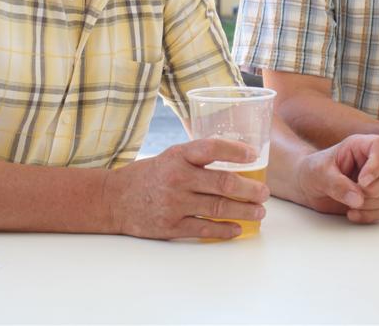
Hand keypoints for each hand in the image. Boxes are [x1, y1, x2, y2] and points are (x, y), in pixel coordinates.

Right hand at [106, 139, 269, 239]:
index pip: (211, 148)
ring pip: (219, 208)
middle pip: (223, 183)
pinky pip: (205, 228)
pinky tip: (238, 228)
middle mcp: (177, 178)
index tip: (254, 154)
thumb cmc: (149, 175)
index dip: (235, 151)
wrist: (114, 199)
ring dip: (245, 210)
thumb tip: (237, 156)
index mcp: (178, 156)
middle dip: (250, 189)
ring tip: (259, 211)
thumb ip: (197, 157)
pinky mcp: (171, 226)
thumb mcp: (170, 156)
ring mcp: (174, 204)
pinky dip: (225, 230)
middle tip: (264, 192)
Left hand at [297, 135, 378, 222]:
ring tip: (351, 205)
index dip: (378, 164)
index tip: (362, 181)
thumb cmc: (313, 172)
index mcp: (361, 146)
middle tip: (358, 193)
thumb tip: (358, 199)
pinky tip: (351, 213)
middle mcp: (376, 161)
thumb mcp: (318, 174)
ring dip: (375, 204)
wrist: (308, 187)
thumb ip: (337, 184)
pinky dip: (371, 215)